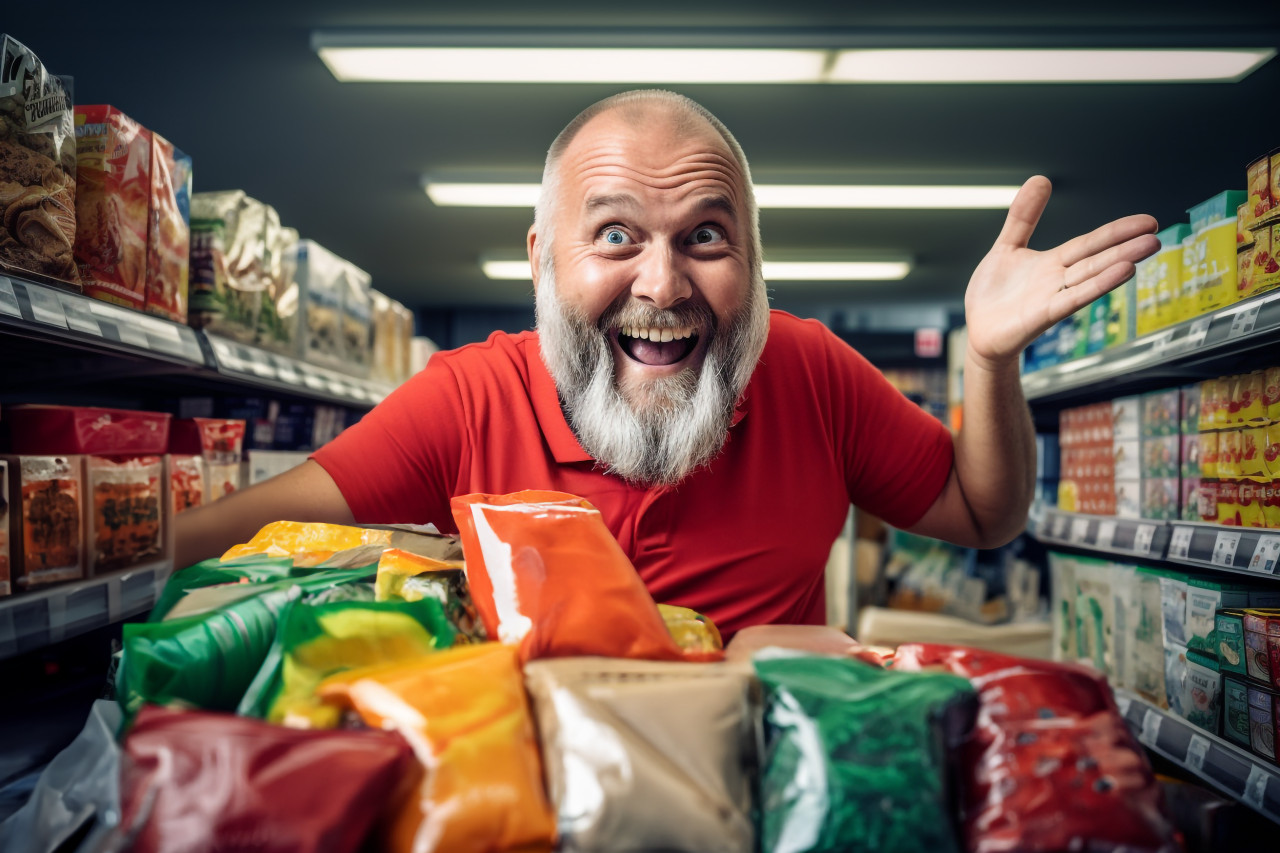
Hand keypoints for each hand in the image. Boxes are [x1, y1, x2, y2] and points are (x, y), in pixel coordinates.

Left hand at [964, 176, 1158, 371]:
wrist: (977, 333)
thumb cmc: (994, 296)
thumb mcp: (1006, 247)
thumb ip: (1023, 217)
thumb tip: (1040, 179)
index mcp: (1052, 263)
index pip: (1090, 242)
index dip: (1116, 231)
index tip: (1147, 221)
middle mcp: (1058, 280)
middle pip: (1097, 257)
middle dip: (1126, 244)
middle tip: (1157, 232)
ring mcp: (1052, 297)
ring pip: (1090, 276)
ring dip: (1119, 261)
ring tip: (1148, 246)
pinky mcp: (1042, 316)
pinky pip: (1073, 298)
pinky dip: (1096, 285)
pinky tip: (1122, 273)